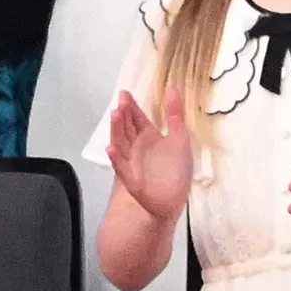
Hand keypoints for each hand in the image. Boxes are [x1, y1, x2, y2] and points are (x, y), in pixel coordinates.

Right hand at [106, 88, 192, 221]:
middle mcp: (136, 146)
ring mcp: (130, 161)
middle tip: (120, 101)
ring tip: (116, 115)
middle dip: (122, 114)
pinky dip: (115, 158)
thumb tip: (172, 89)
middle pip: (126, 127)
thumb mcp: (180, 140)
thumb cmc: (176, 172)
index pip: (136, 118)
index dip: (131, 106)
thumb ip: (175, 115)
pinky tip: (111, 149)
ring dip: (116, 130)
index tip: (124, 93)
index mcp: (148, 136)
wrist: (172, 201)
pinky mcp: (130, 179)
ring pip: (120, 143)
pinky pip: (120, 167)